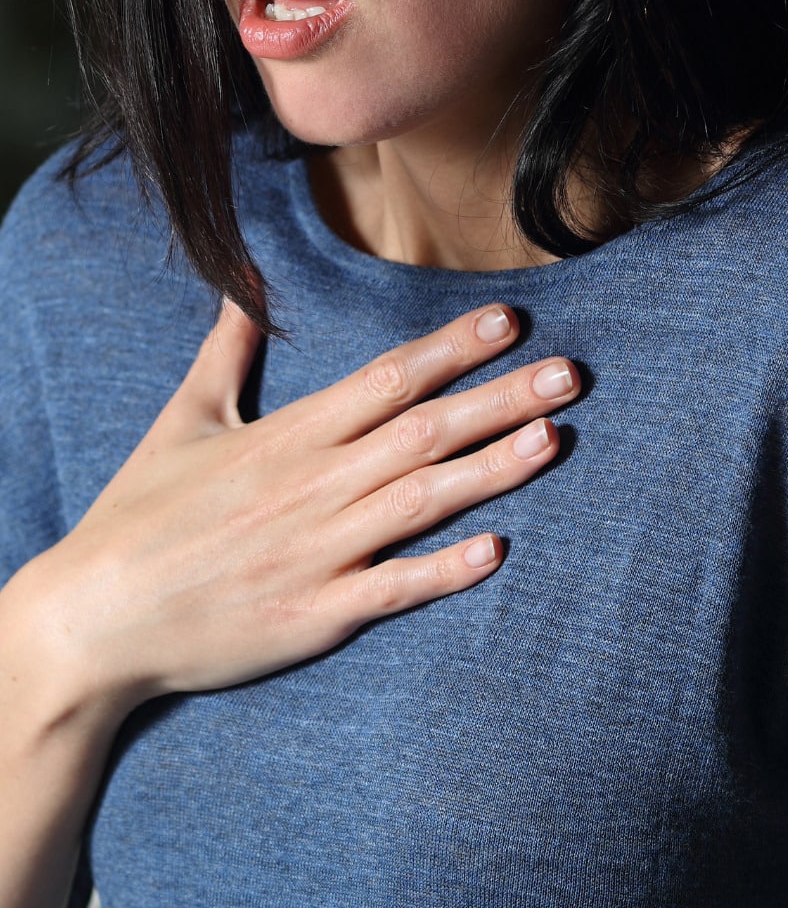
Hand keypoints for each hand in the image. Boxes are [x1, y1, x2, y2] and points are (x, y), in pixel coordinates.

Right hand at [29, 301, 577, 709]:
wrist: (95, 617)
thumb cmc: (138, 516)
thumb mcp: (182, 420)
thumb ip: (226, 353)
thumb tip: (248, 290)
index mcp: (288, 436)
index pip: (386, 379)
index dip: (452, 349)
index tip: (510, 323)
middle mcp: (313, 487)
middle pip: (423, 432)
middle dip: (501, 399)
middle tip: (571, 374)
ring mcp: (318, 553)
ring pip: (422, 502)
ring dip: (492, 470)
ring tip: (554, 438)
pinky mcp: (315, 614)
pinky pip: (392, 590)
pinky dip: (443, 571)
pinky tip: (496, 551)